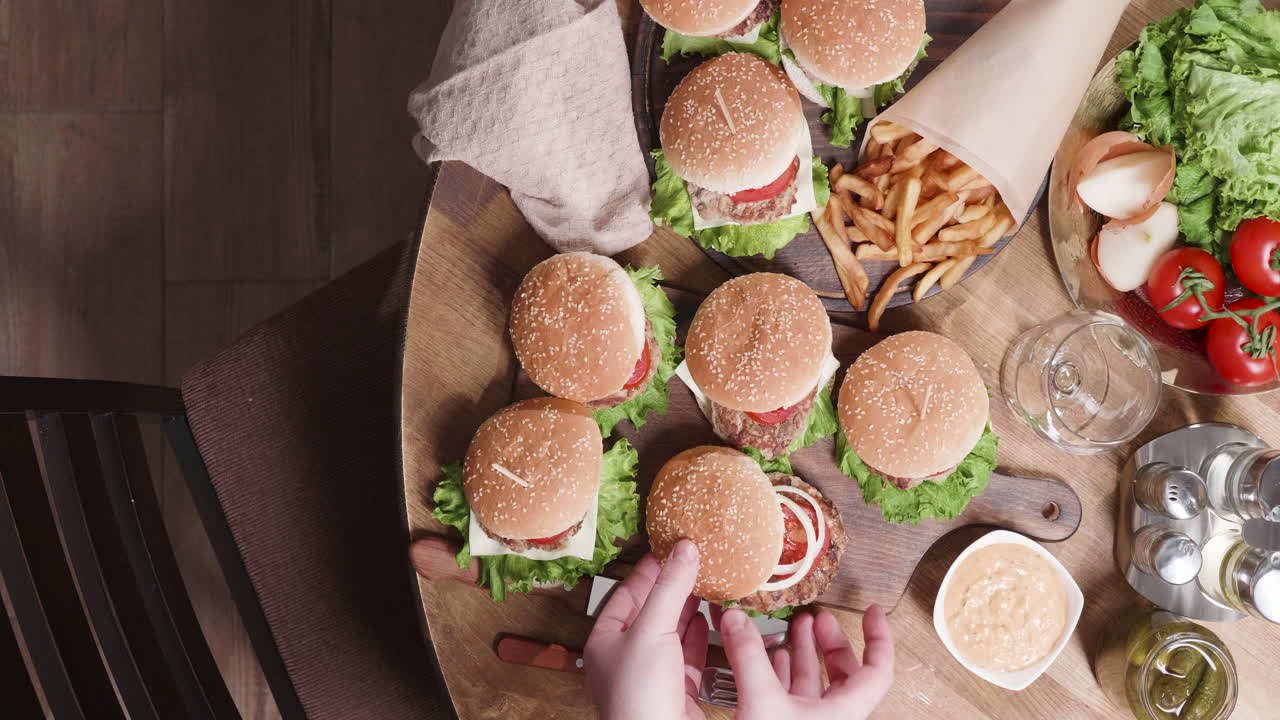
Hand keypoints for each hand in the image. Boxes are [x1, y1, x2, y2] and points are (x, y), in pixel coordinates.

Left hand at [584, 541, 708, 719]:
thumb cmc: (638, 698)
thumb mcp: (651, 630)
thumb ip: (669, 588)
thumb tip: (683, 550)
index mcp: (606, 641)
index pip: (627, 592)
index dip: (650, 568)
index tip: (670, 546)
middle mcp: (626, 659)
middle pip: (651, 612)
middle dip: (673, 587)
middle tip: (694, 561)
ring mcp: (652, 677)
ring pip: (672, 634)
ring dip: (689, 610)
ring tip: (705, 584)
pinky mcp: (676, 692)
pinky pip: (688, 657)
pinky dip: (699, 637)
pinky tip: (709, 621)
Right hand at [719, 604, 893, 719]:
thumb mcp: (762, 702)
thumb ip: (749, 658)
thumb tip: (737, 620)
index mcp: (843, 712)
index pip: (877, 670)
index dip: (879, 638)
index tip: (874, 613)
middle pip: (844, 674)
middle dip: (830, 642)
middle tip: (819, 619)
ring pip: (815, 686)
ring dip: (803, 655)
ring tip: (792, 630)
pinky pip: (791, 698)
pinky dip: (781, 675)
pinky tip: (768, 662)